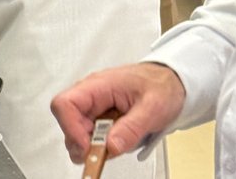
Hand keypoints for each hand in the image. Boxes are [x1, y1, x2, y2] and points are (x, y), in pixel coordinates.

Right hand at [51, 63, 185, 163]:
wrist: (170, 83)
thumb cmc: (161, 86)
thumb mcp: (153, 107)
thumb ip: (132, 127)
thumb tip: (111, 146)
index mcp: (99, 85)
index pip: (65, 104)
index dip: (70, 128)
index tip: (87, 146)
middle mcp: (91, 95)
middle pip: (67, 123)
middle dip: (82, 143)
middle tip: (105, 152)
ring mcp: (94, 108)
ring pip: (76, 134)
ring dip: (93, 146)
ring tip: (119, 142)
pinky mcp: (99, 119)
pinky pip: (90, 138)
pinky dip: (101, 147)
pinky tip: (119, 141)